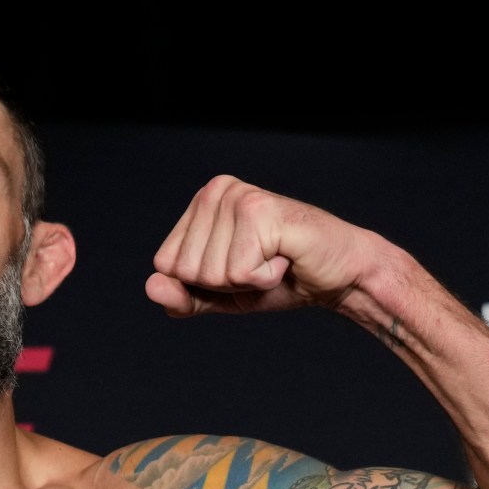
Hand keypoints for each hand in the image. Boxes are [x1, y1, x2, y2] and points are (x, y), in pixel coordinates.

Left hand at [145, 177, 377, 316]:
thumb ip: (183, 297)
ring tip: (273, 259)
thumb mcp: (221, 296)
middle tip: (260, 264)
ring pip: (210, 273)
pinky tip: (284, 257)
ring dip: (247, 281)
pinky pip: (238, 273)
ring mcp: (238, 197)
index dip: (203, 283)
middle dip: (225, 283)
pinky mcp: (260, 212)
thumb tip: (150, 287)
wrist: (338, 276)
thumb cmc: (281, 280)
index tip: (239, 267)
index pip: (166, 264)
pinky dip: (264, 279)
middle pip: (186, 270)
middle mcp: (215, 190)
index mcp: (201, 202)